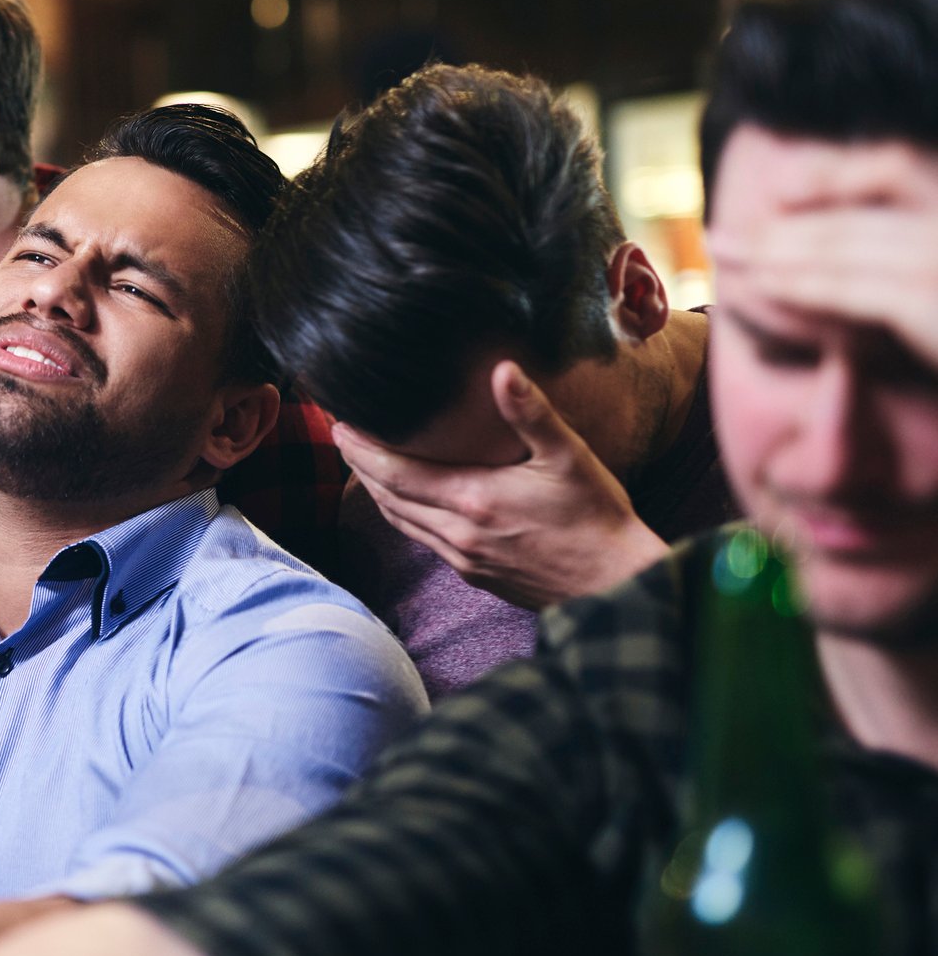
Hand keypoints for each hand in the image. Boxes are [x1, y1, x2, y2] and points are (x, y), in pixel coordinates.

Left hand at [334, 361, 666, 608]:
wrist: (616, 586)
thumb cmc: (597, 518)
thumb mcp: (569, 457)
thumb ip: (531, 413)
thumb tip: (503, 369)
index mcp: (473, 500)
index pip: (395, 474)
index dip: (362, 450)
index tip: (340, 426)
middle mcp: (458, 534)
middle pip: (389, 498)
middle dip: (360, 467)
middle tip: (342, 437)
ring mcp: (464, 559)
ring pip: (402, 523)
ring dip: (379, 493)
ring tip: (363, 465)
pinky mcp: (475, 575)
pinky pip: (424, 541)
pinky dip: (404, 515)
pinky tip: (407, 501)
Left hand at [707, 141, 937, 370]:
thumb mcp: (934, 285)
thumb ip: (905, 250)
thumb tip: (836, 242)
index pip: (900, 165)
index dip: (833, 174)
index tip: (778, 190)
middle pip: (862, 212)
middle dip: (783, 223)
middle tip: (725, 235)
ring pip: (851, 246)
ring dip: (779, 252)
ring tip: (730, 257)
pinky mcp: (937, 306)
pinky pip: (860, 291)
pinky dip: (805, 287)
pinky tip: (765, 288)